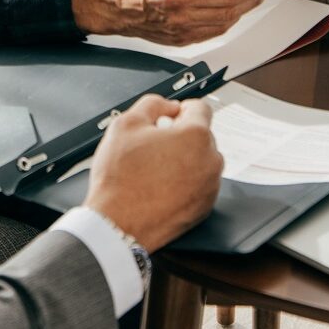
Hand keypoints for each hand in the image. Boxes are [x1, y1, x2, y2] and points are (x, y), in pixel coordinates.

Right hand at [83, 94, 222, 250]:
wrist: (117, 224)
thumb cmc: (120, 179)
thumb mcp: (126, 124)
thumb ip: (153, 104)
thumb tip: (168, 106)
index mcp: (196, 136)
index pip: (200, 108)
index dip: (181, 109)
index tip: (170, 117)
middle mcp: (210, 160)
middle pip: (201, 136)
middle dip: (180, 137)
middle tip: (153, 146)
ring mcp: (210, 186)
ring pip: (201, 161)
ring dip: (184, 160)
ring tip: (154, 170)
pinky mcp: (204, 207)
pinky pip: (199, 185)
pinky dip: (185, 183)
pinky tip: (160, 187)